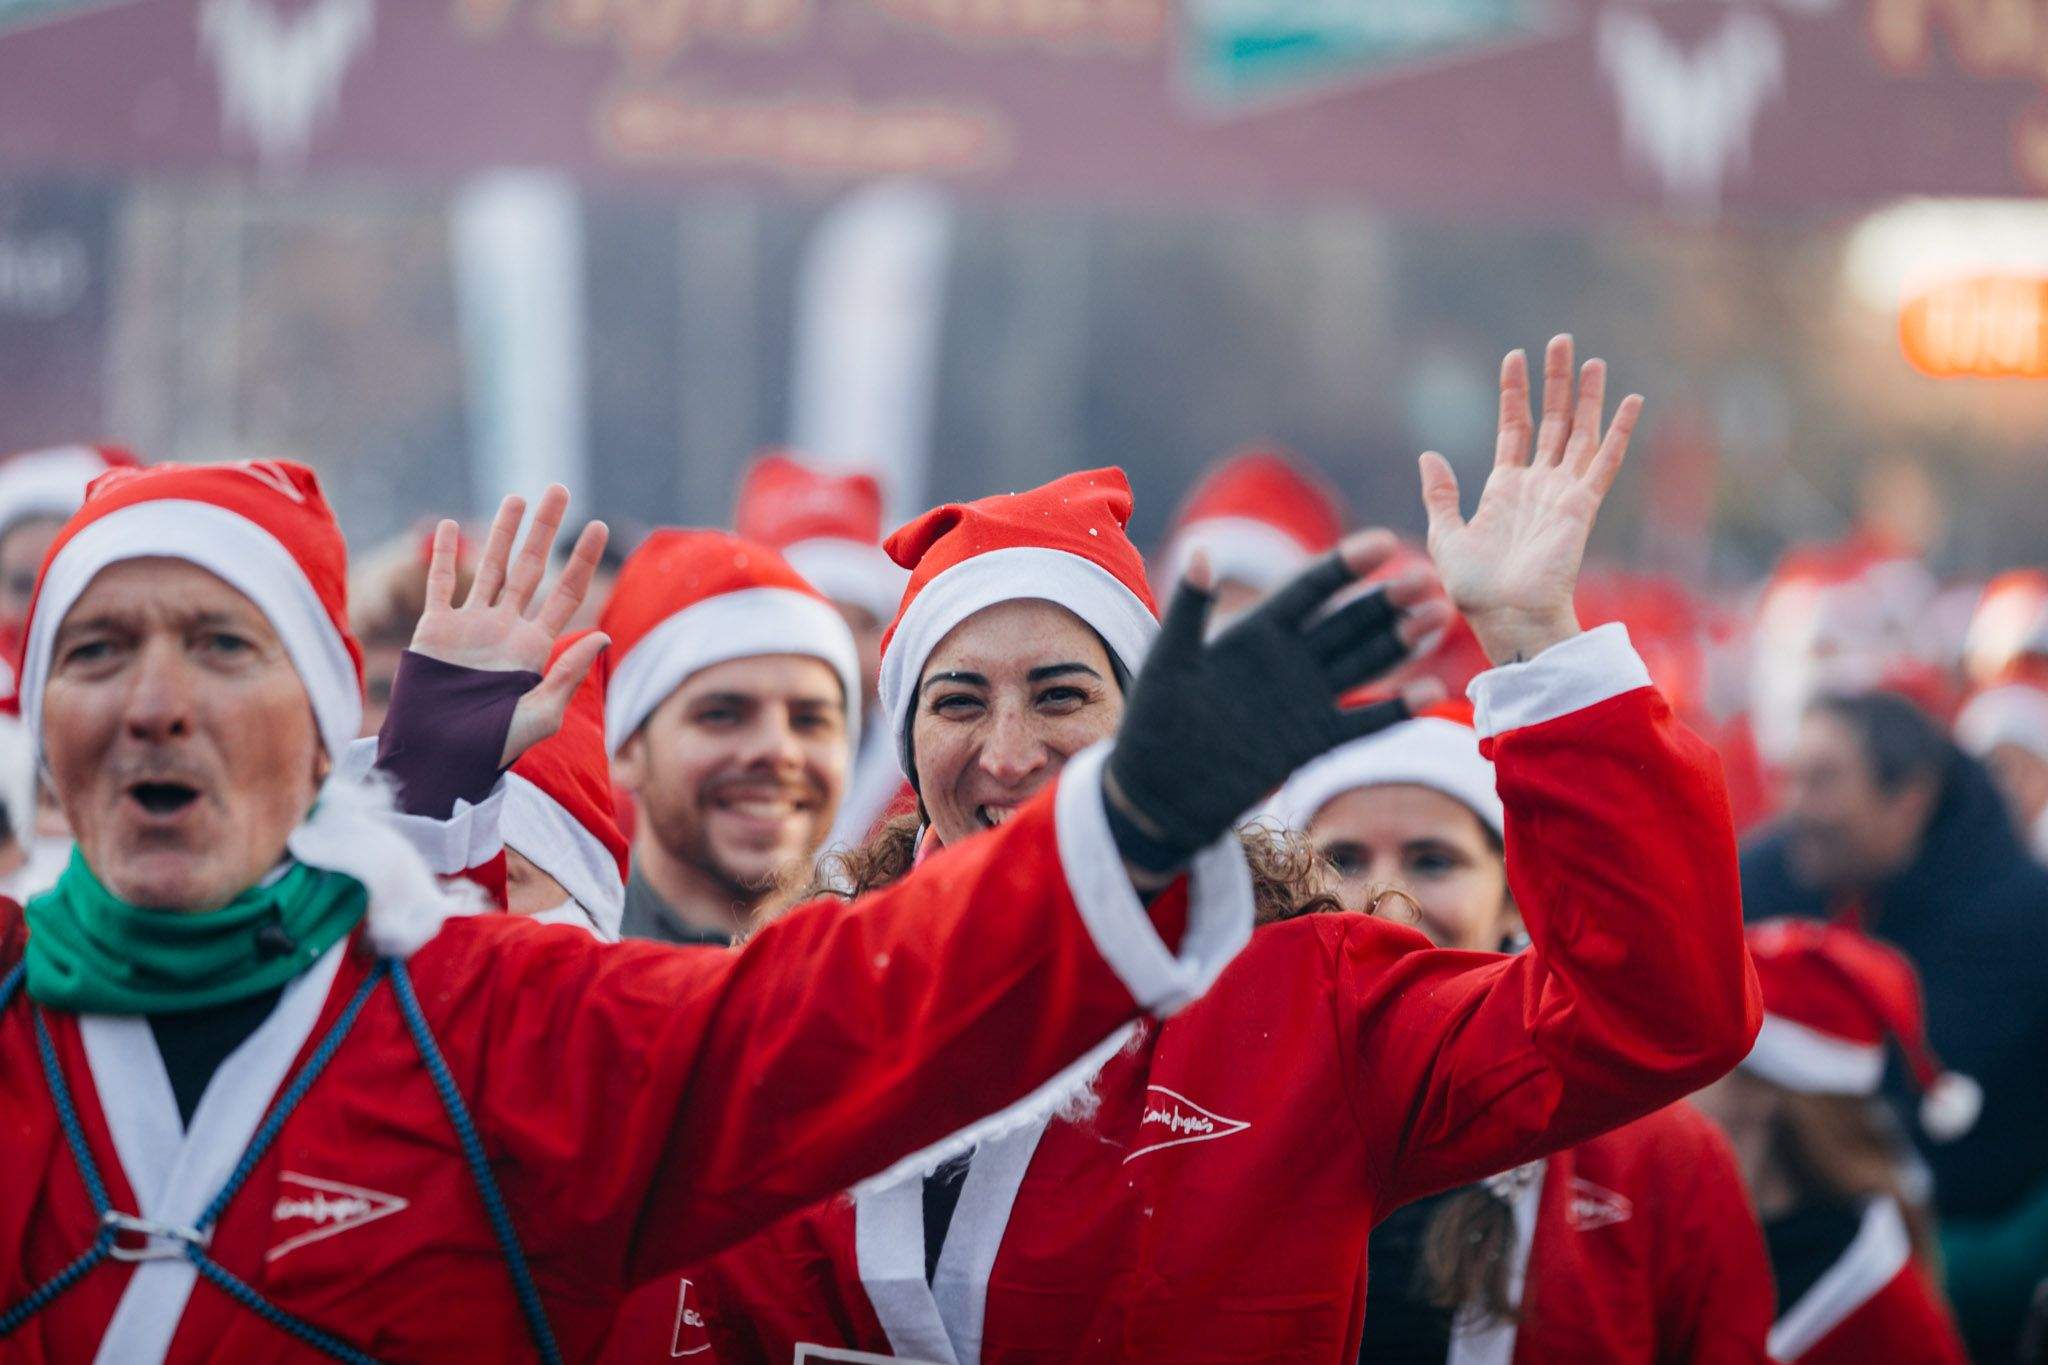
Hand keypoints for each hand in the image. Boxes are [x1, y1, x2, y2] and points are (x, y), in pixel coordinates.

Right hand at [411, 485, 610, 765]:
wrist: (439, 759)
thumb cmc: (493, 747)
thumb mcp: (541, 713)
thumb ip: (570, 674)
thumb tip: (605, 635)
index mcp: (535, 647)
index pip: (566, 593)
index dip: (582, 559)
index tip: (600, 527)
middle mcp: (506, 629)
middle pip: (531, 568)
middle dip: (545, 529)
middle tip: (559, 489)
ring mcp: (471, 627)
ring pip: (491, 567)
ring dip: (503, 533)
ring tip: (518, 498)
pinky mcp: (436, 631)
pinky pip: (442, 586)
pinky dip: (447, 557)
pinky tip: (453, 527)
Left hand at [1103, 532, 1450, 875]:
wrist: (1158, 794)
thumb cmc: (1154, 722)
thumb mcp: (1170, 661)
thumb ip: (1188, 609)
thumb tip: (1199, 552)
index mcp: (1255, 633)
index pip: (1308, 590)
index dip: (1345, 566)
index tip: (1383, 542)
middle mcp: (1288, 661)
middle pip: (1346, 622)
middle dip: (1386, 601)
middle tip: (1428, 579)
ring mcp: (1305, 701)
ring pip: (1363, 663)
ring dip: (1401, 641)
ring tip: (1440, 615)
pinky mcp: (1312, 742)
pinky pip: (1361, 723)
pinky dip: (1394, 709)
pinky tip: (1429, 691)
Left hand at [1419, 335, 1643, 665]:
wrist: (1506, 617)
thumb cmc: (1476, 589)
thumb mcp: (1446, 535)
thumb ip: (1441, 494)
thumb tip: (1429, 454)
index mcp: (1504, 489)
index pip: (1513, 427)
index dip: (1514, 393)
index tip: (1514, 357)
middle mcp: (1538, 485)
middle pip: (1551, 420)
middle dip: (1555, 381)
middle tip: (1561, 341)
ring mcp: (1562, 493)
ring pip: (1579, 432)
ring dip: (1586, 396)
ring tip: (1591, 359)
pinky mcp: (1582, 506)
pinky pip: (1605, 461)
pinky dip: (1619, 431)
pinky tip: (1631, 400)